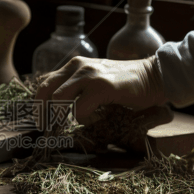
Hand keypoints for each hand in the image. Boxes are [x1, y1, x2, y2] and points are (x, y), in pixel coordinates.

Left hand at [35, 56, 166, 124]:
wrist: (155, 76)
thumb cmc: (125, 84)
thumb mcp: (95, 80)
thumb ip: (77, 87)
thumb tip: (57, 108)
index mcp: (74, 65)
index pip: (45, 82)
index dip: (39, 103)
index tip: (41, 120)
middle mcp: (78, 66)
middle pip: (46, 90)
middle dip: (42, 113)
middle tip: (45, 128)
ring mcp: (89, 75)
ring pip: (59, 100)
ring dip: (61, 118)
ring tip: (71, 126)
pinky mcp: (102, 87)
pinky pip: (79, 110)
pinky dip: (84, 120)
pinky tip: (97, 119)